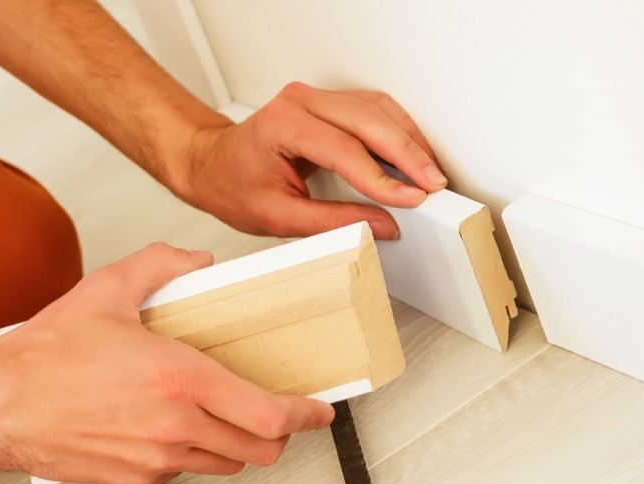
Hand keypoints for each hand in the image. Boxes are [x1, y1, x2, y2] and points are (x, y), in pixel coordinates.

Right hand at [0, 243, 335, 483]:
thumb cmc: (42, 359)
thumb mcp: (106, 291)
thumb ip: (161, 266)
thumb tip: (194, 262)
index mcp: (179, 379)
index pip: (269, 414)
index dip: (306, 417)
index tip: (320, 411)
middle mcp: (175, 425)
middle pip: (260, 449)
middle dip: (279, 434)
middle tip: (278, 415)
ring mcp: (156, 458)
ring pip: (226, 465)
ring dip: (236, 444)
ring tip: (223, 417)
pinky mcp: (136, 479)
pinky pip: (185, 472)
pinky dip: (193, 453)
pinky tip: (173, 426)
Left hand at [170, 82, 446, 239]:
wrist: (211, 164)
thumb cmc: (232, 185)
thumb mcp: (278, 217)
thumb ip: (332, 222)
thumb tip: (381, 225)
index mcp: (282, 124)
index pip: (345, 150)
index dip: (382, 178)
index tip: (410, 198)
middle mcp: (300, 102)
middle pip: (369, 120)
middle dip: (407, 153)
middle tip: (432, 184)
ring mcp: (315, 98)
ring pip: (377, 109)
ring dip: (407, 140)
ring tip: (427, 173)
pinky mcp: (328, 104)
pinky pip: (372, 109)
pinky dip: (396, 132)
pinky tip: (410, 155)